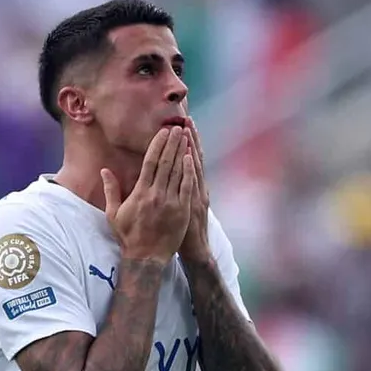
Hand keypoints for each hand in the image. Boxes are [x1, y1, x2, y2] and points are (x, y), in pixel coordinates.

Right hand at [102, 127, 195, 263]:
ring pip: (178, 171)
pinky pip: (187, 186)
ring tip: (186, 137)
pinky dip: (189, 171)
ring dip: (182, 152)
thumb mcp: (113, 214)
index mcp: (140, 193)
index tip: (163, 132)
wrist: (146, 257)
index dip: (158, 145)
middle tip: (178, 128)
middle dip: (173, 143)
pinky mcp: (182, 210)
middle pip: (166, 162)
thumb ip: (111, 190)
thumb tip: (104, 170)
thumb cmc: (128, 236)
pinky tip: (191, 158)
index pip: (150, 162)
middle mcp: (156, 194)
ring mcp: (171, 202)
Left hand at [178, 117, 210, 262]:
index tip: (183, 124)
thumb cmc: (184, 230)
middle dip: (190, 139)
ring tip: (188, 129)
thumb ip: (178, 190)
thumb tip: (173, 177)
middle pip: (194, 158)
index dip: (188, 142)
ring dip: (192, 148)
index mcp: (192, 187)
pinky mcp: (194, 205)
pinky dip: (193, 170)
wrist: (194, 251)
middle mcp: (197, 188)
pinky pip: (192, 184)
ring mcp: (197, 195)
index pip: (189, 159)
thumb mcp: (183, 207)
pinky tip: (191, 156)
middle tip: (186, 119)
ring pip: (195, 167)